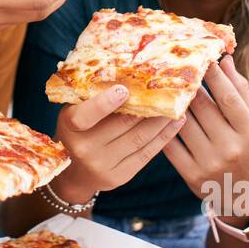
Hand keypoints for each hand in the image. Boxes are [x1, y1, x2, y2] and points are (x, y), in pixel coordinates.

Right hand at [50, 84, 185, 205]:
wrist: (75, 171)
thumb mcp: (74, 110)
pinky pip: (146, 153)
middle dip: (148, 105)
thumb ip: (92, 94)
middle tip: (168, 87)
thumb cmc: (78, 129)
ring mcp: (102, 165)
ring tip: (178, 103)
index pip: (85, 116)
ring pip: (139, 138)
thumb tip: (127, 70)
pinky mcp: (120, 176)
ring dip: (162, 120)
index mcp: (69, 127)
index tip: (124, 89)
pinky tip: (176, 122)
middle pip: (122, 124)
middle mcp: (84, 148)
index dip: (105, 103)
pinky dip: (164, 136)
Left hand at [163, 57, 248, 218]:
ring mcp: (209, 162)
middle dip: (188, 85)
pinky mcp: (191, 174)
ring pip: (182, 123)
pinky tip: (157, 113)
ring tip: (164, 86)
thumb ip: (240, 91)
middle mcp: (231, 147)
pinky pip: (170, 144)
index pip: (228, 97)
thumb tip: (225, 60)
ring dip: (172, 103)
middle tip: (176, 68)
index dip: (213, 76)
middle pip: (201, 107)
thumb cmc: (246, 148)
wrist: (243, 194)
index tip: (202, 59)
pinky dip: (162, 127)